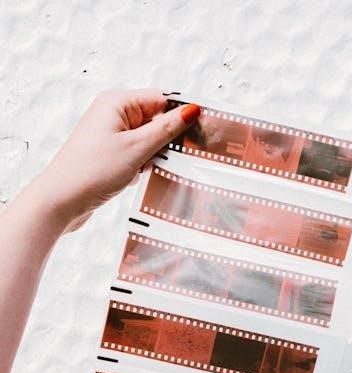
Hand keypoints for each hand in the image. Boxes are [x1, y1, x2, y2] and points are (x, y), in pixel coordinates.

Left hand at [36, 89, 199, 230]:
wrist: (60, 201)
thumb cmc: (93, 171)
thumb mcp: (137, 148)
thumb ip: (166, 129)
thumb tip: (191, 110)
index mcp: (117, 103)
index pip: (160, 100)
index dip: (180, 115)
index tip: (200, 132)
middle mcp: (112, 116)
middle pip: (155, 120)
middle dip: (167, 139)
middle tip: (180, 157)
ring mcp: (109, 137)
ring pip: (147, 141)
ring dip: (155, 156)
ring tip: (151, 169)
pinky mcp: (108, 157)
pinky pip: (136, 156)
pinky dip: (142, 167)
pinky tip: (138, 178)